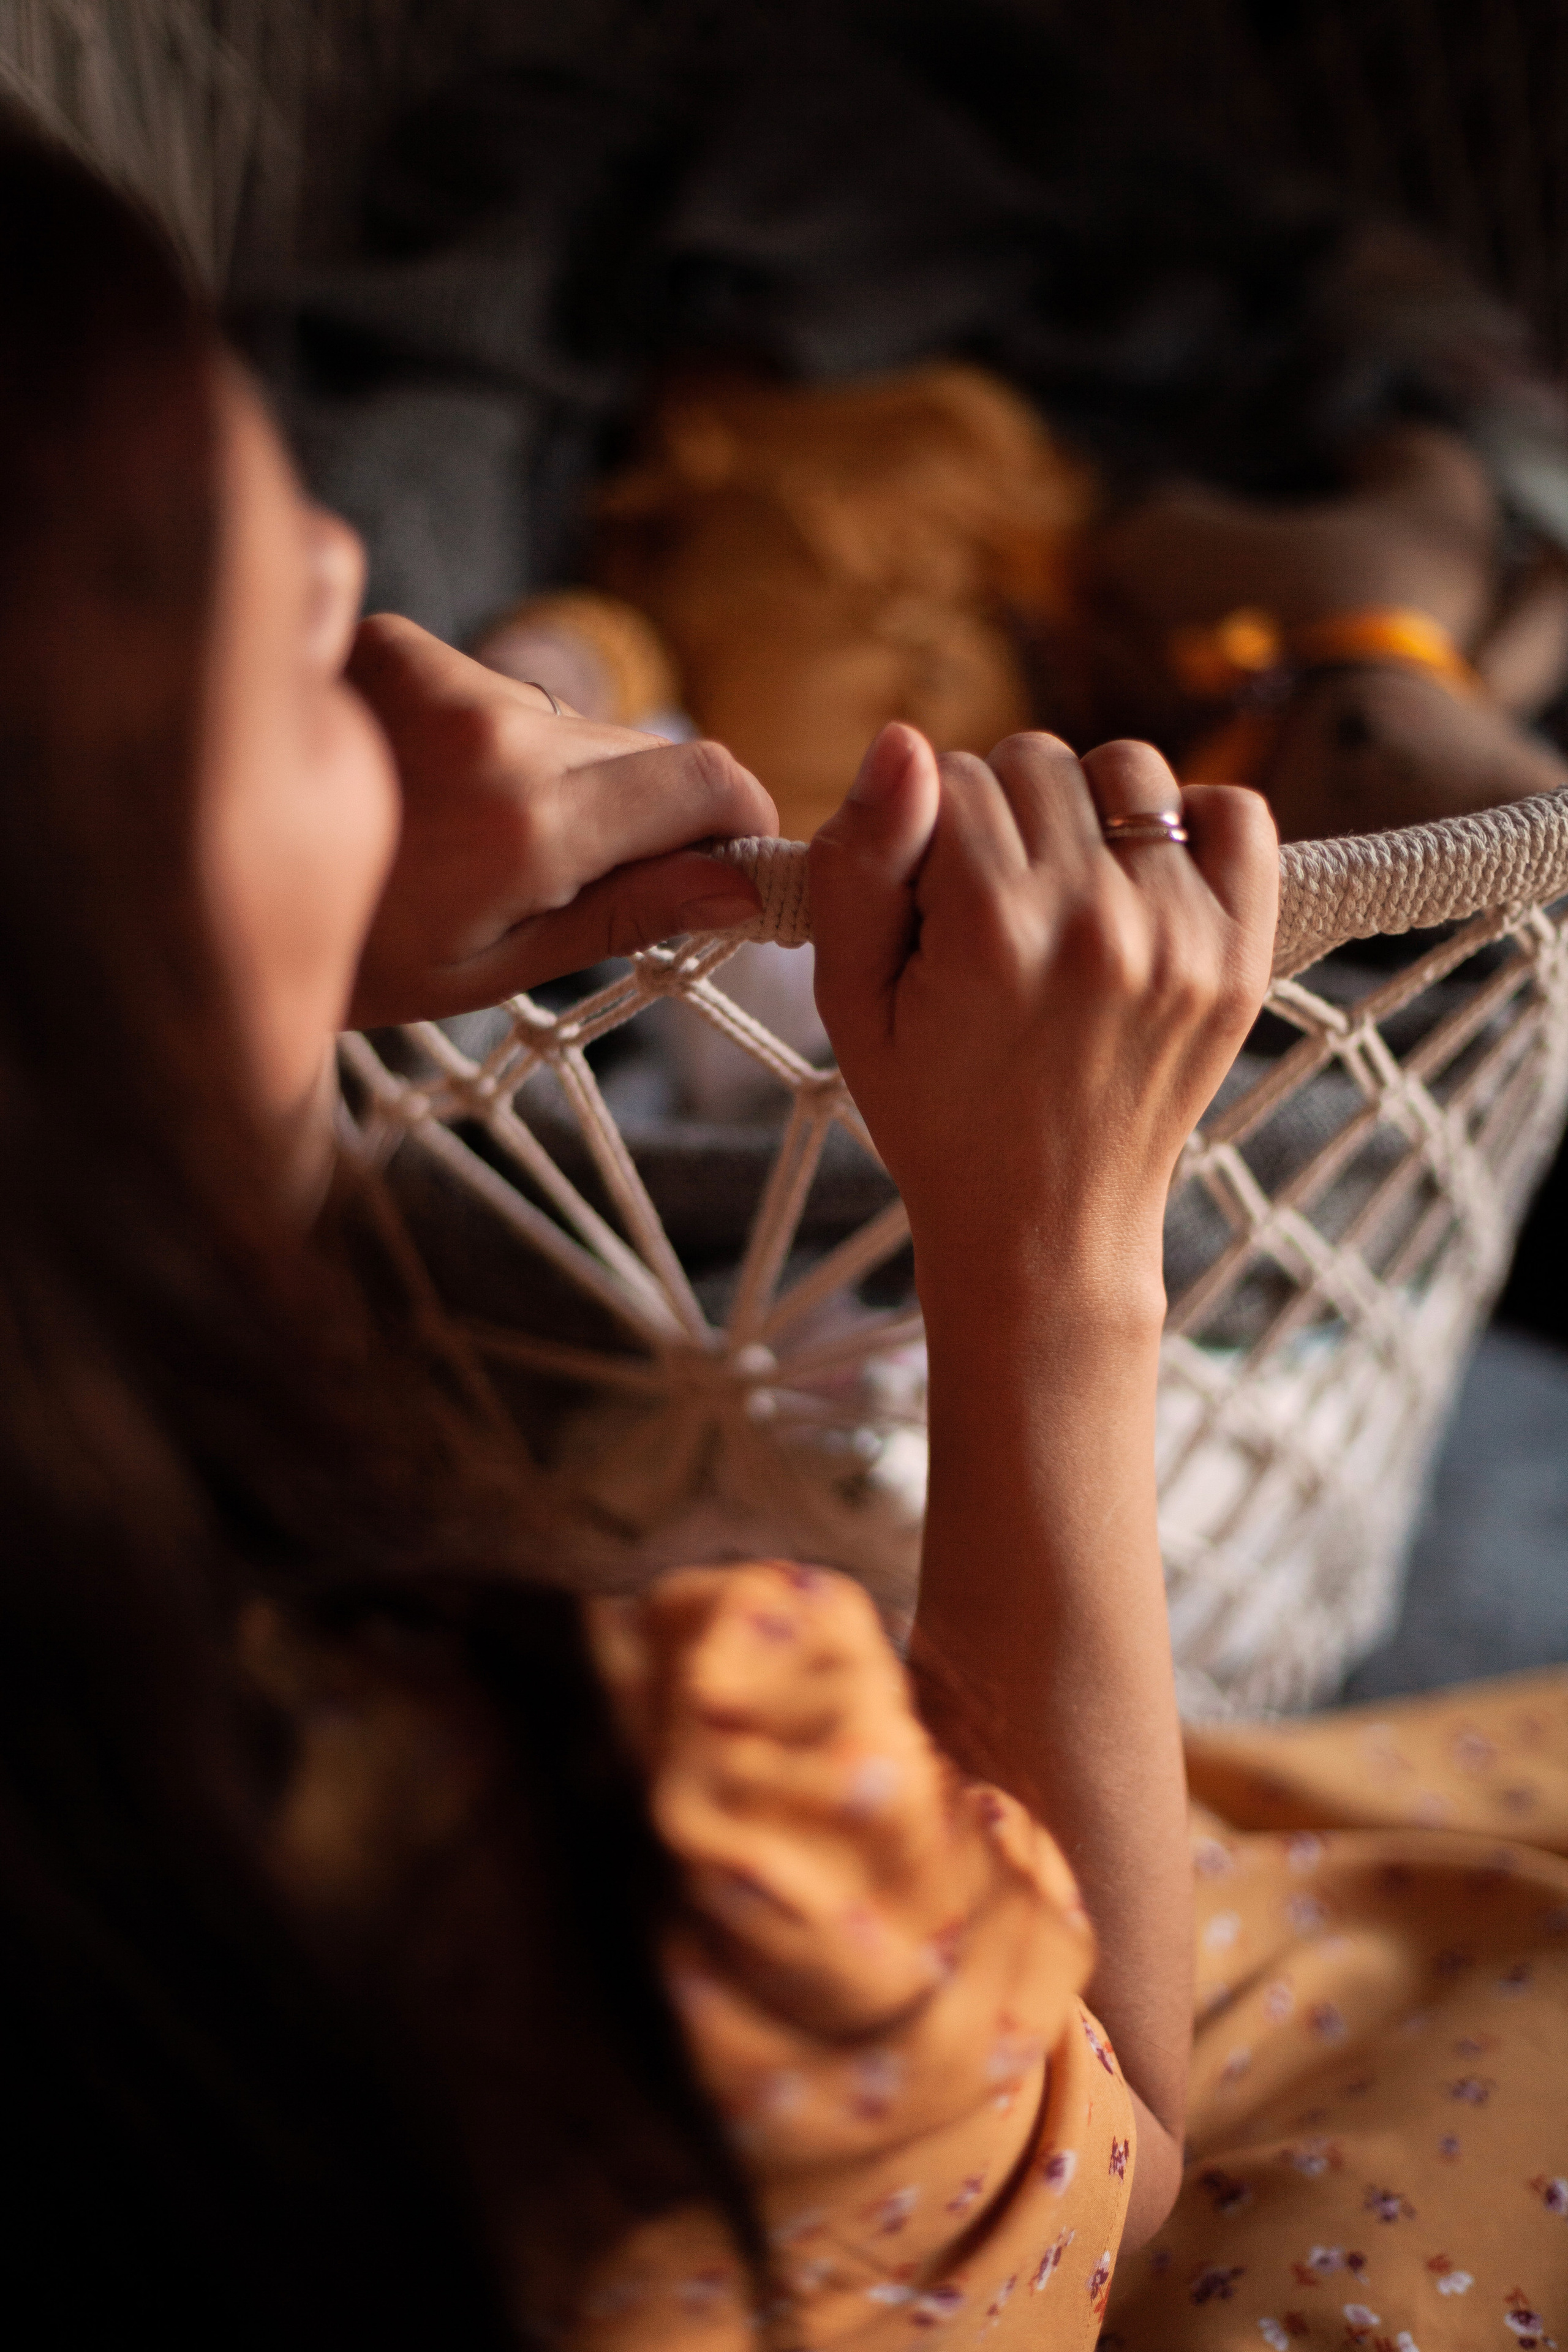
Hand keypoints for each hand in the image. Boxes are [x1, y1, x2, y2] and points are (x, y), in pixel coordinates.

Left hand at [346, 615, 776, 1023]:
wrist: (195, 888)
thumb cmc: (354, 962)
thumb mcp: (494, 968)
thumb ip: (625, 916)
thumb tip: (742, 890)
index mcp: (525, 825)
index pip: (701, 780)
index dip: (744, 818)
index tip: (743, 861)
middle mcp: (494, 728)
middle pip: (645, 751)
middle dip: (653, 814)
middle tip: (605, 882)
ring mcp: (442, 673)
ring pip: (575, 725)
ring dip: (566, 780)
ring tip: (483, 846)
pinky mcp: (401, 642)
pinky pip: (503, 695)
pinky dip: (499, 744)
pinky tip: (437, 795)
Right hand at [809, 723, 1276, 1318]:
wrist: (1045, 1224)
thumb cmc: (934, 1112)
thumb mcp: (851, 1003)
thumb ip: (858, 865)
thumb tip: (901, 742)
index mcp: (992, 931)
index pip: (951, 774)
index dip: (926, 827)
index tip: (929, 902)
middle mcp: (1097, 923)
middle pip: (1036, 759)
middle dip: (999, 811)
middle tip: (991, 903)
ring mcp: (1182, 938)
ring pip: (1129, 769)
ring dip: (1087, 808)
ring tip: (1063, 889)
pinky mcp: (1242, 957)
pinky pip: (1237, 813)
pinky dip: (1192, 823)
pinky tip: (1145, 881)